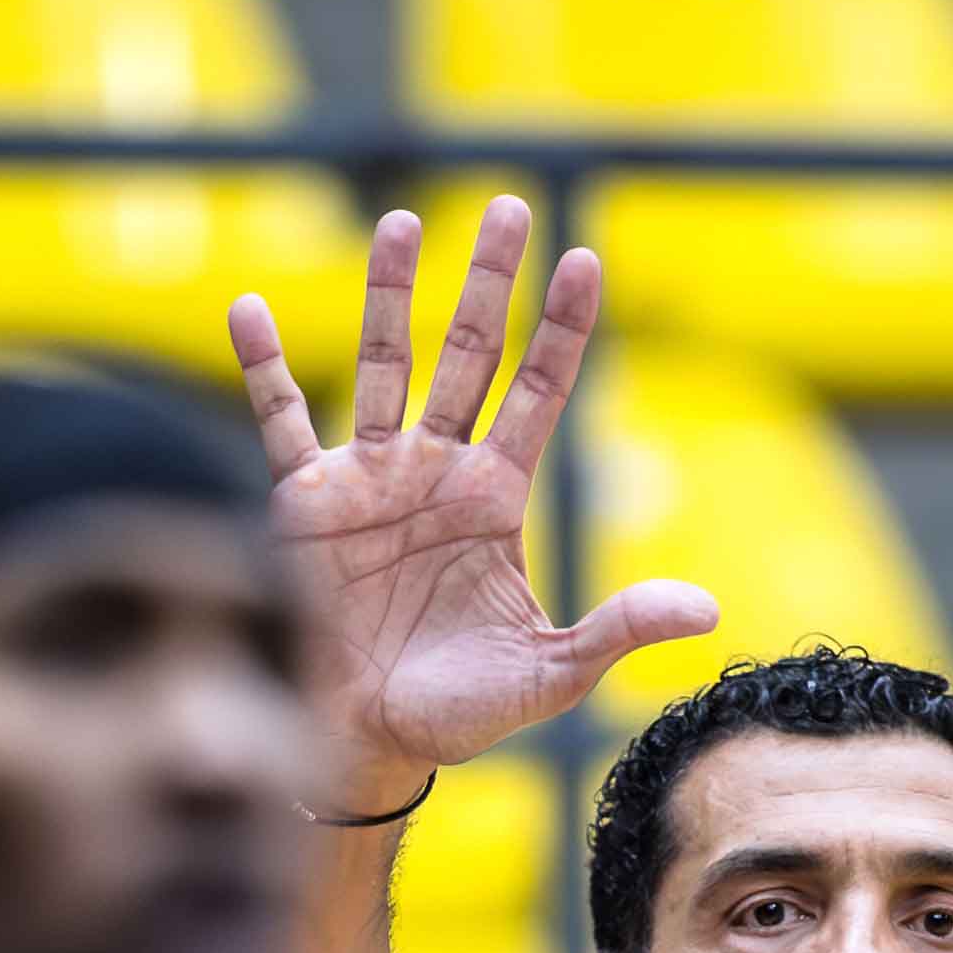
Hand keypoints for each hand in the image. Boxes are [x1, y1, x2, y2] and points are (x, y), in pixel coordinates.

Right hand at [227, 200, 716, 811]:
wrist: (364, 746)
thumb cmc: (458, 712)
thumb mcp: (551, 674)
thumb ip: (618, 629)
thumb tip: (706, 609)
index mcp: (495, 498)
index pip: (538, 393)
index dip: (562, 329)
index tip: (585, 259)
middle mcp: (434, 471)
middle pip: (467, 355)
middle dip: (489, 283)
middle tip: (510, 206)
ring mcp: (367, 478)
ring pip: (383, 365)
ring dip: (392, 295)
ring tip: (405, 222)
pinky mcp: (302, 502)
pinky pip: (280, 421)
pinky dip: (261, 366)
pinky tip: (246, 307)